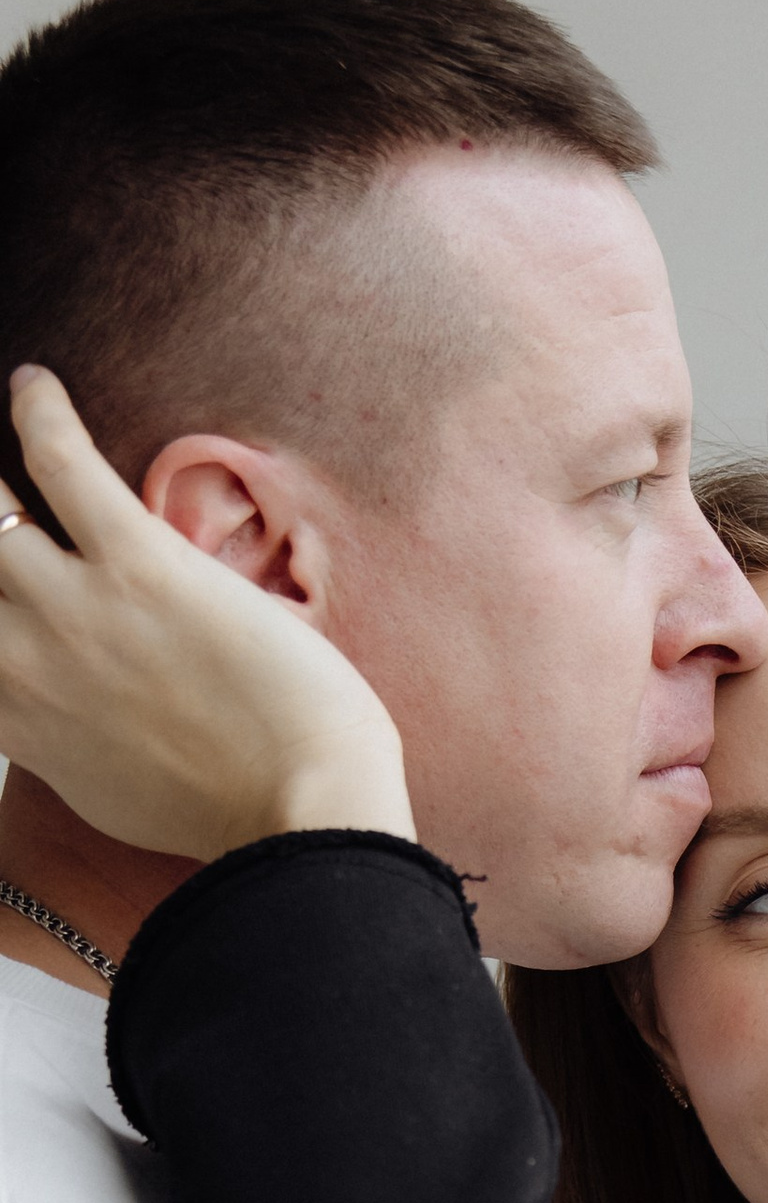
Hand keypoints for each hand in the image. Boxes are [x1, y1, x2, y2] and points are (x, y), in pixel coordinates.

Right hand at [0, 369, 411, 856]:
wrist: (303, 816)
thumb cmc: (236, 816)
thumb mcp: (115, 794)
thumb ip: (70, 742)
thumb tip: (66, 719)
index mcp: (21, 720)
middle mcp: (22, 660)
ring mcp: (71, 607)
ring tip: (9, 429)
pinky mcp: (136, 563)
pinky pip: (60, 461)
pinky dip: (42, 413)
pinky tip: (36, 386)